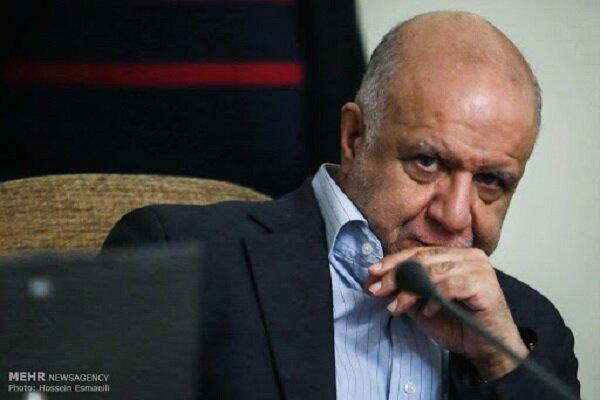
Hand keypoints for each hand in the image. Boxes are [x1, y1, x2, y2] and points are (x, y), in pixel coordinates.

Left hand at [365, 247, 528, 379]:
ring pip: (432, 272)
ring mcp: (478, 267)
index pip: (418, 252)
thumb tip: (374, 282)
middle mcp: (468, 256)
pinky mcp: (484, 283)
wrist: (487, 349)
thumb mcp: (423, 305)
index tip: (372, 273)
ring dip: (409, 291)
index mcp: (455, 255)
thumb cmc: (458, 325)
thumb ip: (404, 290)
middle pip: (422, 260)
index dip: (393, 262)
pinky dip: (433, 299)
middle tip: (376, 289)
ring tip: (395, 307)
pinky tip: (427, 312)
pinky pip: (449, 286)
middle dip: (395, 275)